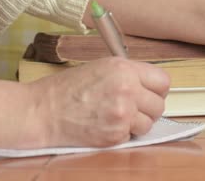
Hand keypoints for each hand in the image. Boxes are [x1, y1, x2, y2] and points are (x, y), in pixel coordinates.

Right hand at [28, 57, 169, 147]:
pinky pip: (132, 136)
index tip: (151, 94)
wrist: (42, 111)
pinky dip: (122, 134)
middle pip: (159, 105)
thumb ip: (128, 74)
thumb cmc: (66, 89)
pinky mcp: (115, 134)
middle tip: (132, 108)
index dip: (157, 89)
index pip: (163, 81)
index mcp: (124, 69)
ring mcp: (122, 114)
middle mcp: (127, 90)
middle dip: (148, 109)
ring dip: (137, 123)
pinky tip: (106, 126)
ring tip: (117, 117)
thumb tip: (149, 85)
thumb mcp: (101, 68)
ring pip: (149, 123)